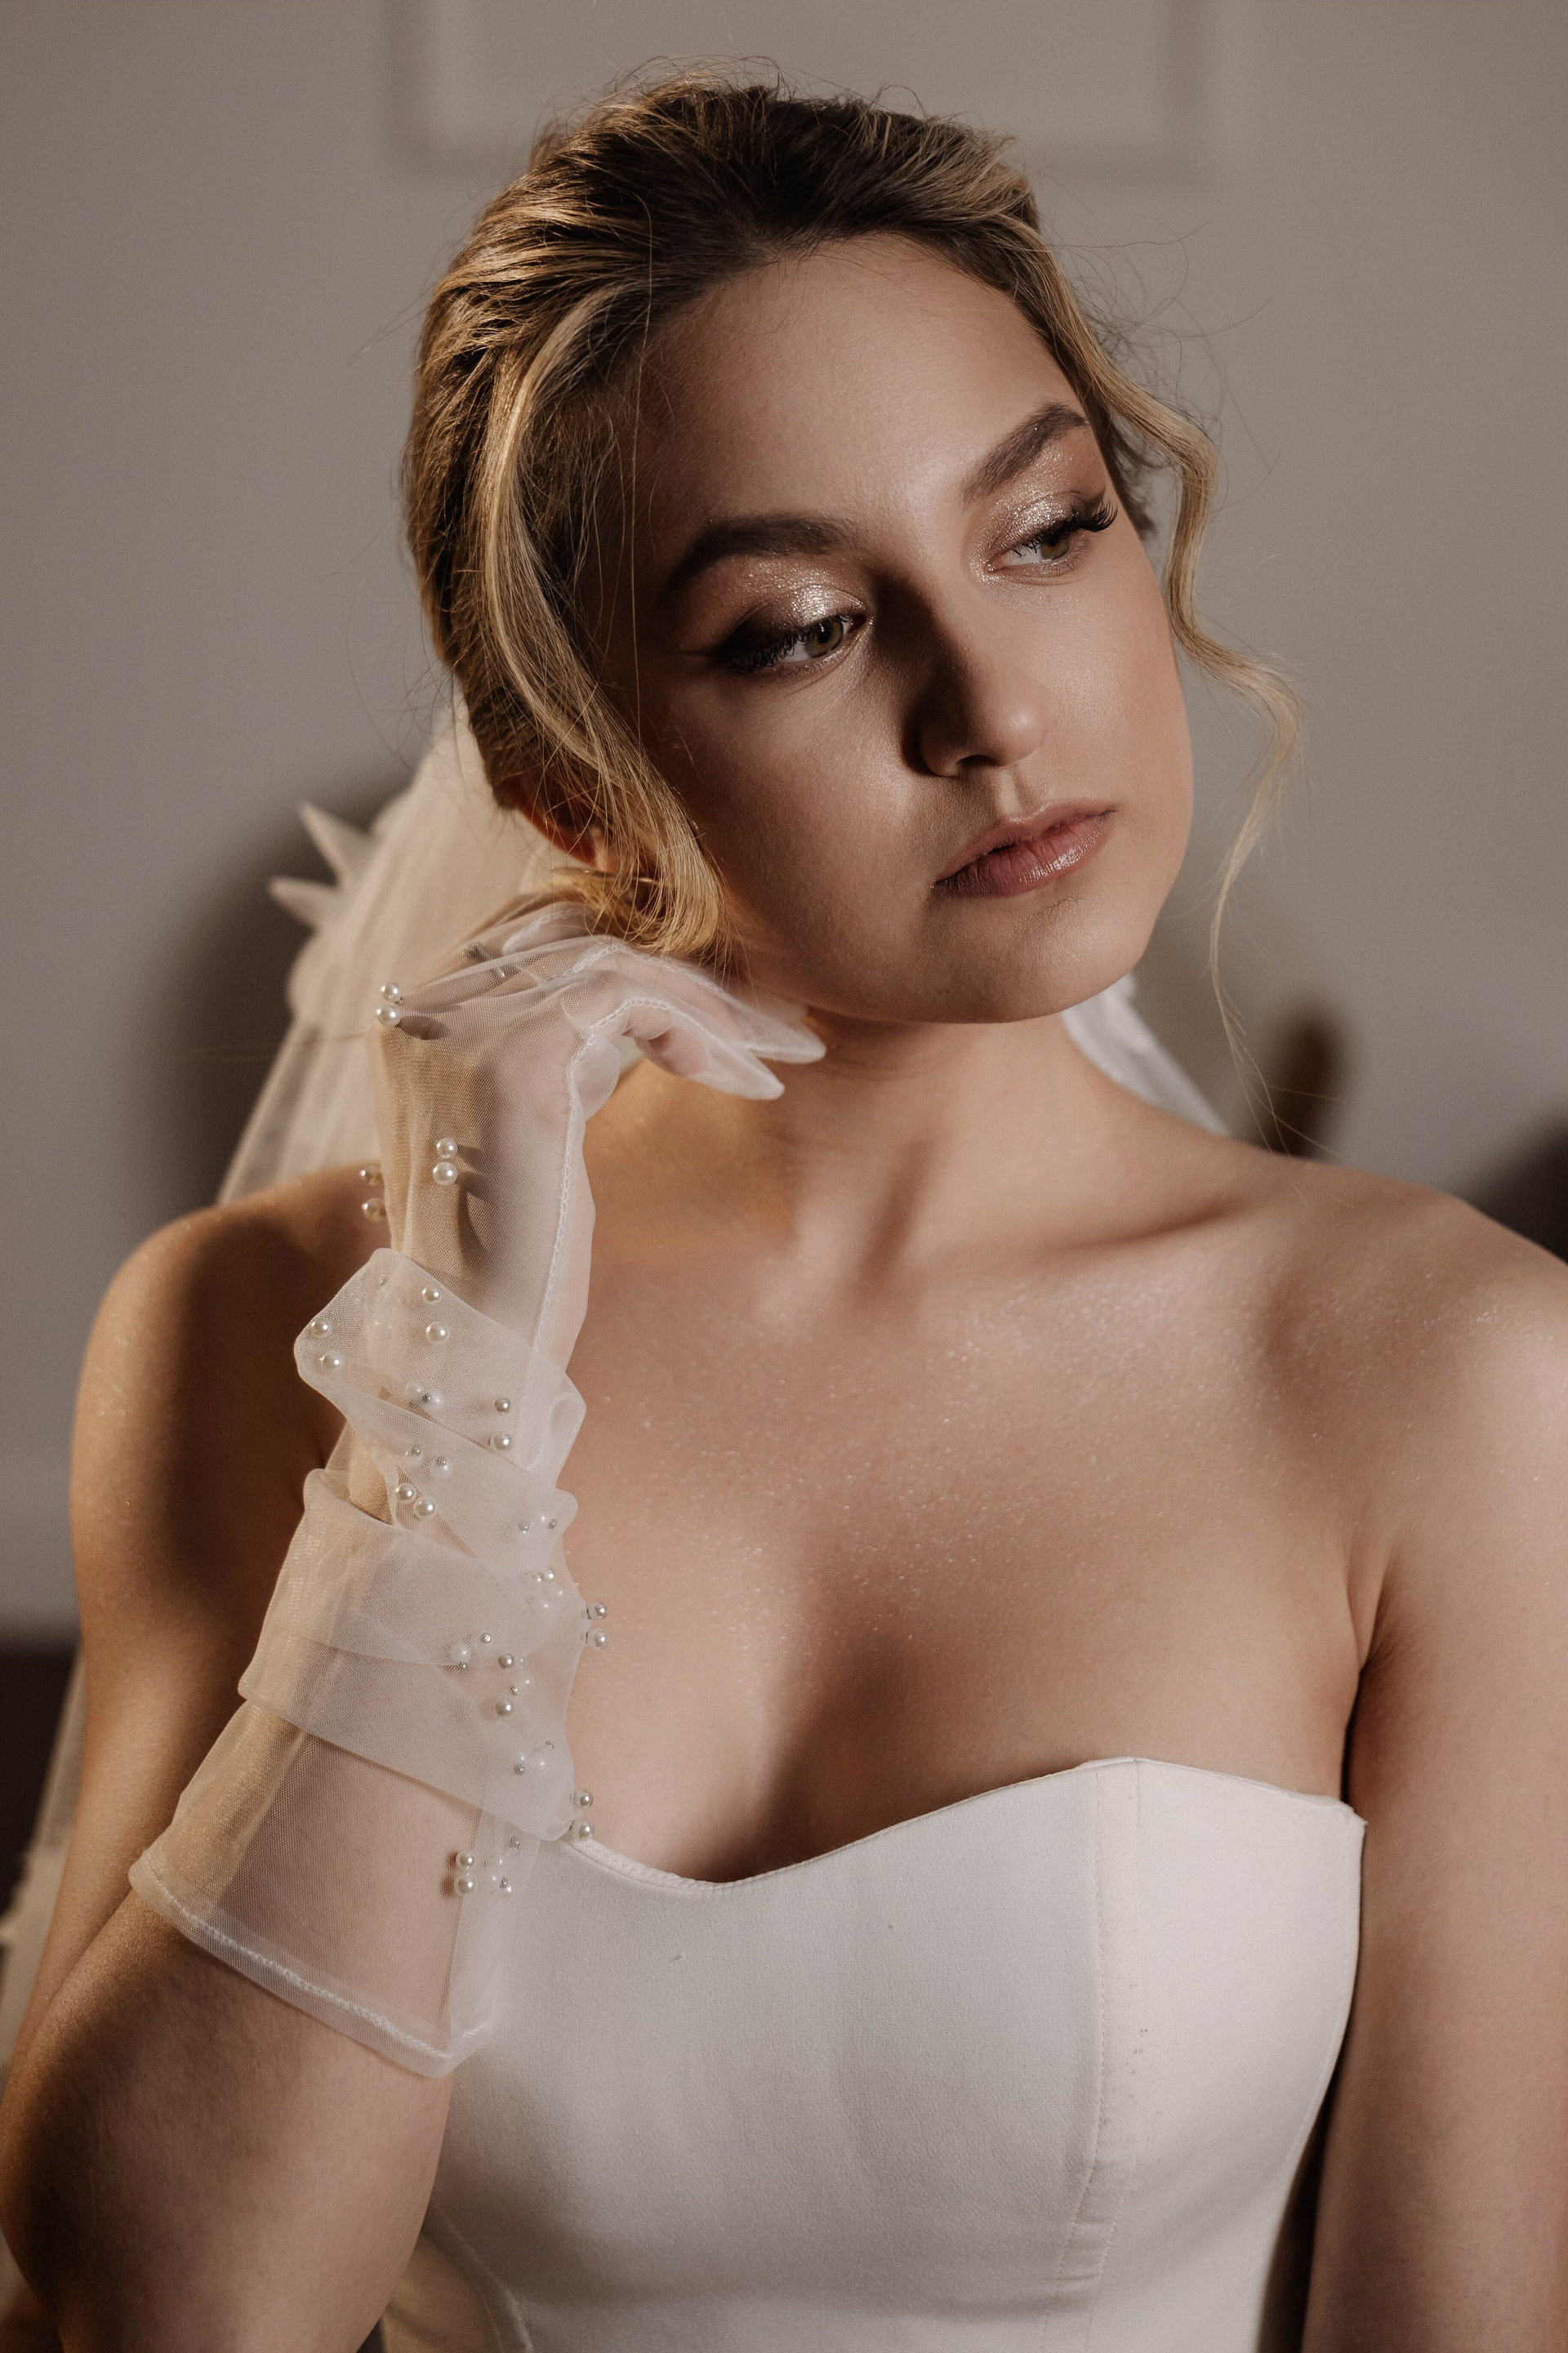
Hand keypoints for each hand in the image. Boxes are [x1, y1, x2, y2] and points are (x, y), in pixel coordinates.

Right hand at [368, 901, 820, 1362]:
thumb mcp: (538, 1124)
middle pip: (571, 923)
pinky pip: (625, 993)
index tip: (721, 996)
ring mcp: (457, 1029)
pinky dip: (689, 1022)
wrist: (476, 1347)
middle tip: (770, 1009)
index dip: (633, 944)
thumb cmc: (516, 1257)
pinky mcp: (513, 1062)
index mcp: (411, 1020)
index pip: (532, 925)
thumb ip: (564, 1050)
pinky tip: (725, 1073)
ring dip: (705, 996)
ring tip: (772, 1045)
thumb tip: (643, 997)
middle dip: (680, 959)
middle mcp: (419, 1010)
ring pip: (607, 954)